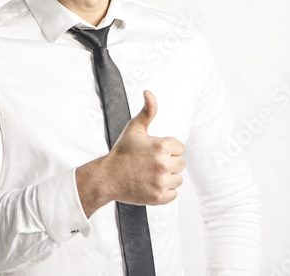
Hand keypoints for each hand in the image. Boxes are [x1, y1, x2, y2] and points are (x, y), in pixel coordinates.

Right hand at [76, 90, 184, 216]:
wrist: (108, 176)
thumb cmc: (122, 152)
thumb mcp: (134, 128)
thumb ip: (147, 110)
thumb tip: (149, 93)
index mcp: (162, 146)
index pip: (180, 148)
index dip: (168, 148)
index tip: (154, 151)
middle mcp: (164, 164)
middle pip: (180, 163)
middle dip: (168, 162)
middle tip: (151, 163)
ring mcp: (162, 182)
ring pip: (178, 179)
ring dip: (167, 177)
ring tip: (150, 173)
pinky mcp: (159, 197)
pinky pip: (173, 194)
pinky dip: (164, 191)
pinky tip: (151, 184)